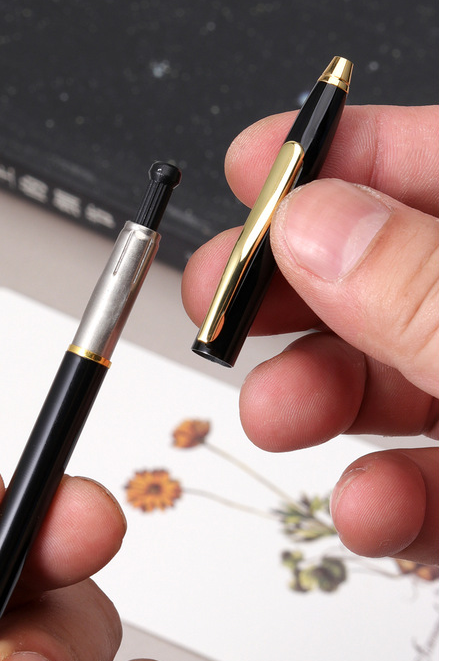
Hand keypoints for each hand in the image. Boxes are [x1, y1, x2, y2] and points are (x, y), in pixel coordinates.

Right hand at [182, 104, 437, 565]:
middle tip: (221, 300)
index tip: (255, 165)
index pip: (439, 165)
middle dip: (296, 292)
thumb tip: (317, 224)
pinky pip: (427, 485)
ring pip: (398, 381)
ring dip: (320, 400)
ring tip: (280, 414)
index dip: (343, 153)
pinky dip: (381, 501)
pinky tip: (369, 508)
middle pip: (394, 274)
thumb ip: (422, 287)